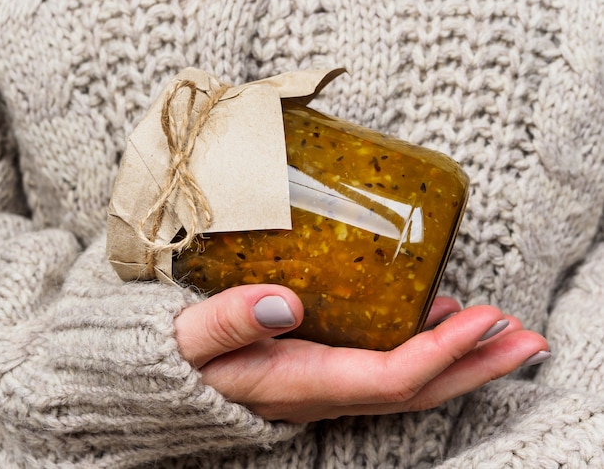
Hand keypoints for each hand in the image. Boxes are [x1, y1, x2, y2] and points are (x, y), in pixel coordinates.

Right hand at [173, 285, 548, 422]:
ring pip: (410, 378)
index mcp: (298, 384)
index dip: (439, 353)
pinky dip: (427, 344)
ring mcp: (329, 382)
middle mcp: (324, 391)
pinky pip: (390, 363)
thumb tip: (284, 303)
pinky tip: (442, 317)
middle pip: (417, 388)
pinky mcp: (327, 366)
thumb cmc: (176, 357)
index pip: (387, 378)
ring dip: (461, 357)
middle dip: (476, 366)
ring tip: (503, 329)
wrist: (164, 377)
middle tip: (529, 339)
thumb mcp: (189, 339)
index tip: (483, 318)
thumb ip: (229, 321)